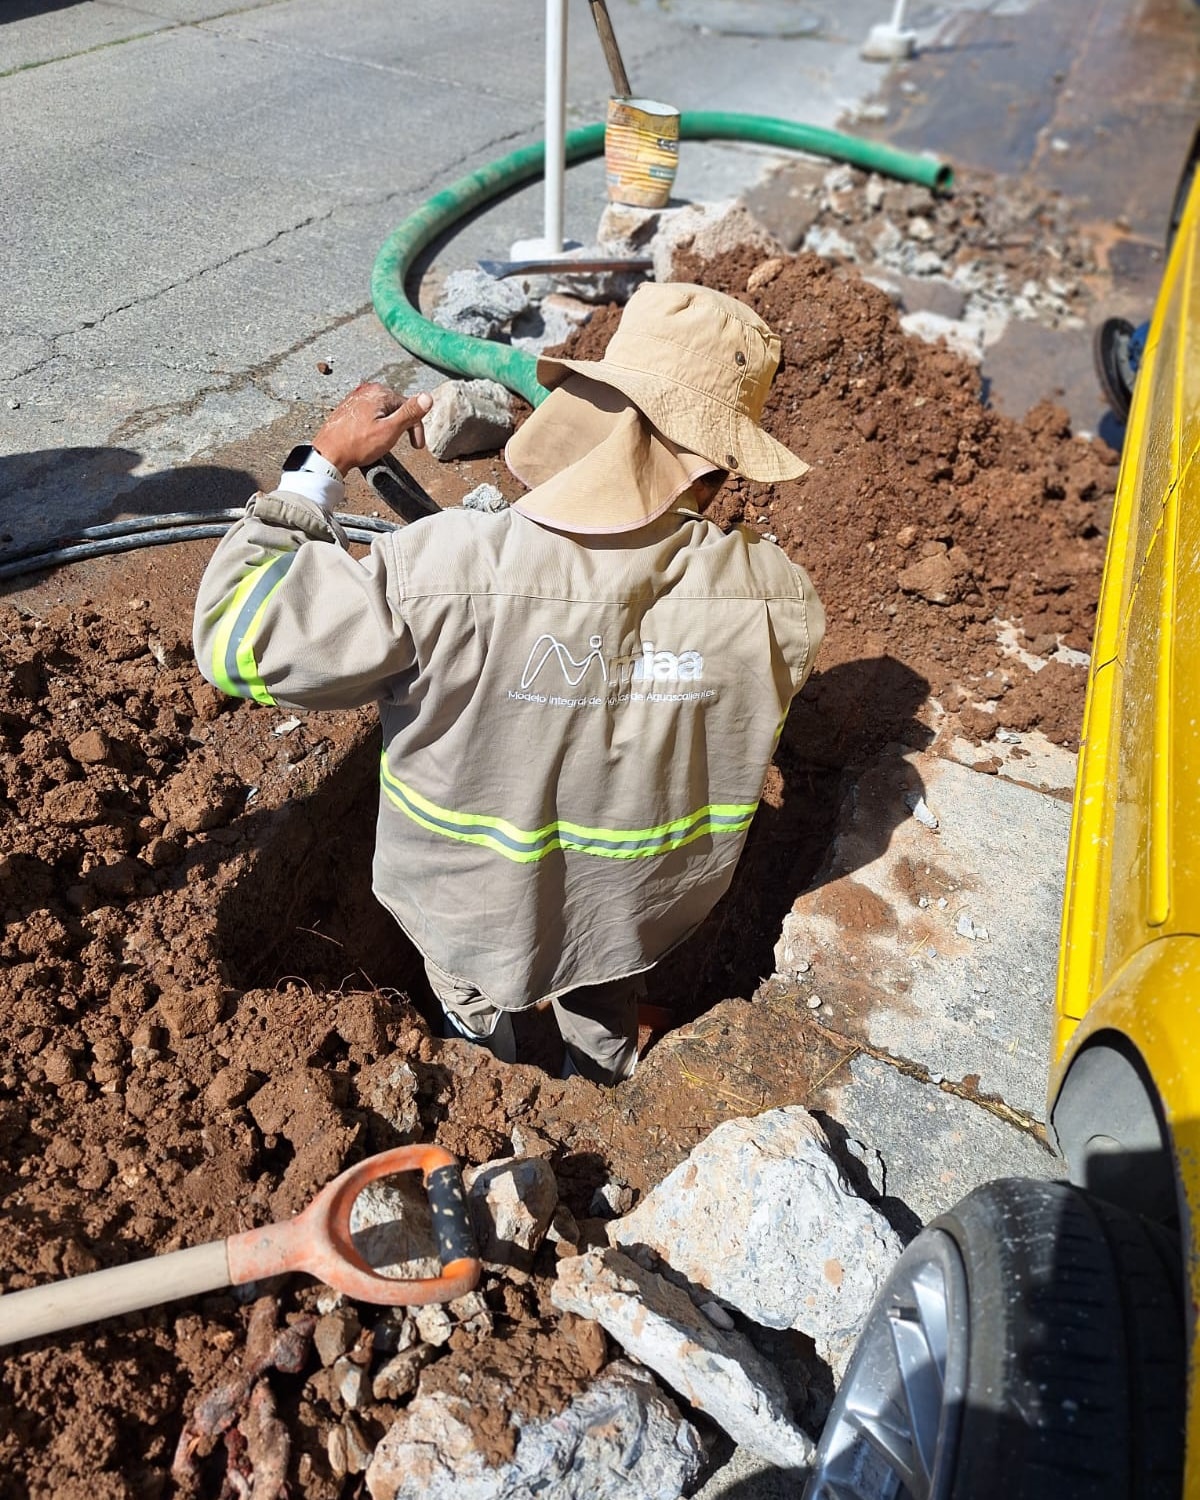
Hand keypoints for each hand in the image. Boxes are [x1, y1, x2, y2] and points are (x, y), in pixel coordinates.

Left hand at [312, 383, 432, 472]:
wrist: (329, 454)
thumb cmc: (357, 445)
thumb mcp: (390, 430)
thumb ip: (410, 413)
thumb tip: (428, 397)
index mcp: (379, 392)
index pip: (408, 407)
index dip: (416, 428)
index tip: (416, 446)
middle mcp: (367, 391)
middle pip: (396, 408)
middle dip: (401, 426)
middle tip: (401, 444)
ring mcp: (356, 398)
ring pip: (383, 412)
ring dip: (389, 427)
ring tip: (383, 443)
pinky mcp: (349, 408)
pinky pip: (370, 415)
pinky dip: (375, 426)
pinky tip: (370, 439)